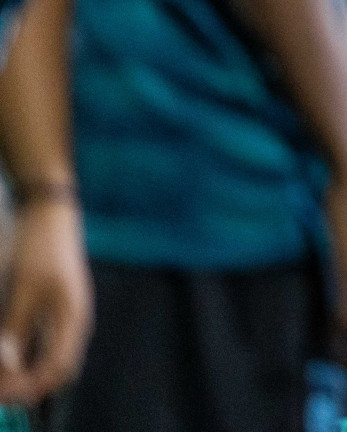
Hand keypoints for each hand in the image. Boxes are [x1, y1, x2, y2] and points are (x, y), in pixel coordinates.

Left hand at [0, 200, 91, 404]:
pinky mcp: (59, 309)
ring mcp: (69, 316)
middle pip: (58, 370)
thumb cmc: (39, 249)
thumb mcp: (22, 290)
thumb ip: (14, 330)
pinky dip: (28, 356)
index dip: (28, 388)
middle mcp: (76, 323)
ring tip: (2, 370)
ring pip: (53, 359)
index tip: (1, 394)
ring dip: (26, 372)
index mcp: (72, 319)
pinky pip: (48, 345)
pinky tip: (10, 354)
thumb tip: (7, 366)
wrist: (51, 215)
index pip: (56, 371)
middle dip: (27, 385)